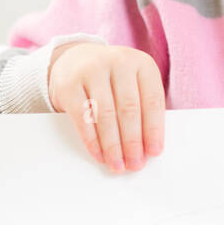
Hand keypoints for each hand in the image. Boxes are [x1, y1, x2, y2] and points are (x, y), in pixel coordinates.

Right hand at [47, 42, 164, 172]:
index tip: (154, 152)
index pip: (152, 100)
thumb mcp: (134, 83)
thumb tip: (148, 146)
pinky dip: (92, 140)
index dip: (154, 129)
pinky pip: (83, 118)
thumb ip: (143, 107)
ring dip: (113, 145)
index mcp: (142, 63)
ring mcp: (92, 70)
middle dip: (133, 142)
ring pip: (105, 115)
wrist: (76, 60)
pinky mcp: (69, 84)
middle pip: (128, 109)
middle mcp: (118, 62)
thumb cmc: (113, 79)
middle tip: (135, 164)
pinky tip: (99, 154)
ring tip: (117, 164)